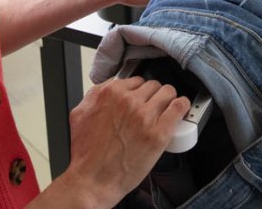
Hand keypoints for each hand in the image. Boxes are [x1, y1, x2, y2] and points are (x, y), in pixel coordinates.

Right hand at [58, 76, 190, 207]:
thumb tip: (106, 89)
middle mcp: (128, 102)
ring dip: (168, 99)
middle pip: (153, 85)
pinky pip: (179, 108)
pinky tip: (180, 109)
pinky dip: (182, 106)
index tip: (141, 99)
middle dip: (153, 95)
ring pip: (168, 92)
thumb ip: (93, 95)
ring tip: (167, 108)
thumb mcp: (79, 115)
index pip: (136, 80)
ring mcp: (144, 117)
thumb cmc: (86, 154)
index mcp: (110, 94)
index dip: (139, 92)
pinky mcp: (158, 134)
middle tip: (152, 108)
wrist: (93, 180)